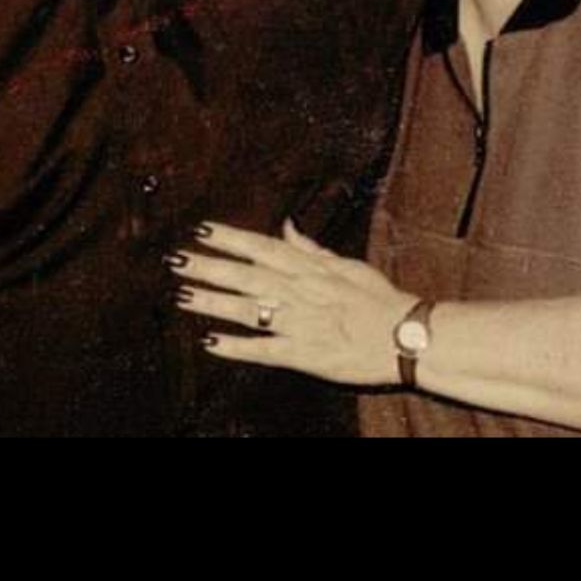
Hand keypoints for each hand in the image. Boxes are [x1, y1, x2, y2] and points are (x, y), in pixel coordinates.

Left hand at [170, 219, 417, 385]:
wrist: (404, 335)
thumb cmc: (379, 299)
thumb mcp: (346, 264)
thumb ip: (310, 248)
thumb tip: (286, 227)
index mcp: (309, 269)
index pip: (261, 248)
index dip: (229, 238)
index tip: (201, 230)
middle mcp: (298, 292)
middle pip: (245, 276)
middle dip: (209, 267)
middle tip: (176, 261)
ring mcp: (298, 323)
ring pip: (247, 310)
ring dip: (213, 302)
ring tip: (183, 296)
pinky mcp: (302, 354)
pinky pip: (263, 349)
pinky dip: (236, 347)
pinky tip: (211, 343)